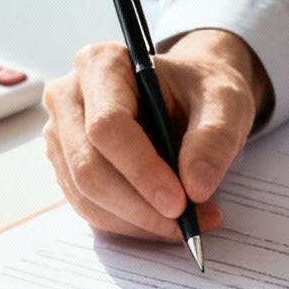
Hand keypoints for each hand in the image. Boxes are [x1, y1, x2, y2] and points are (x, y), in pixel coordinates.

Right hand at [42, 28, 272, 239]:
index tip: (180, 202)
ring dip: (136, 222)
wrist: (190, 94)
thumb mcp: (225, 102)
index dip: (141, 170)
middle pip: (88, 167)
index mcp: (102, 64)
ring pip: (86, 196)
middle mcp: (69, 96)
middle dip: (139, 206)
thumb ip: (215, 137)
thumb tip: (196, 187)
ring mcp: (62, 134)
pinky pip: (90, 208)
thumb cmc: (201, 90)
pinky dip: (129, 224)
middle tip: (185, 223)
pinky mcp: (67, 166)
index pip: (107, 126)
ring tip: (185, 223)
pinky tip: (164, 222)